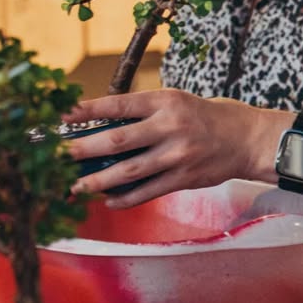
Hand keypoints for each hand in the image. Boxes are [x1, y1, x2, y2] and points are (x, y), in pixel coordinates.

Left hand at [62, 89, 292, 208]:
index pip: (118, 105)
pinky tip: (108, 200)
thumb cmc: (207, 117)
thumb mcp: (178, 102)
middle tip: (55, 156)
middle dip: (82, 150)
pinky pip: (147, 192)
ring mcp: (177, 156)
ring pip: (128, 172)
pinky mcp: (184, 178)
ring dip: (97, 181)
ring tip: (74, 186)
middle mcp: (170, 127)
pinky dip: (124, 199)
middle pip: (117, 141)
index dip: (86, 111)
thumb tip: (102, 128)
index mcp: (166, 102)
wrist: (248, 139)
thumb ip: (146, 113)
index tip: (60, 116)